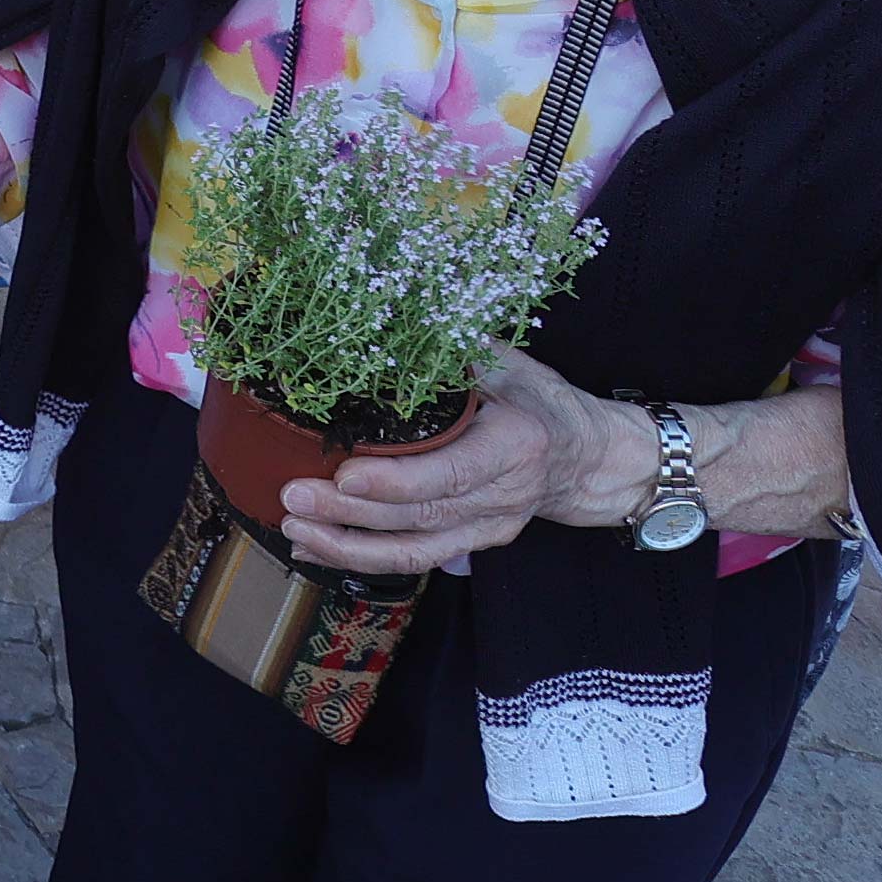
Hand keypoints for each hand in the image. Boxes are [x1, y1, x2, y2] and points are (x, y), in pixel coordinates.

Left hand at [274, 347, 639, 573]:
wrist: (589, 460)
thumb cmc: (544, 403)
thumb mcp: (514, 367)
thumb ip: (461, 352)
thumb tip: (397, 321)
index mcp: (513, 447)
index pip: (449, 473)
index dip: (395, 481)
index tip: (342, 474)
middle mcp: (501, 497)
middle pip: (419, 516)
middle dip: (350, 513)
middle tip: (291, 497)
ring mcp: (486, 528)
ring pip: (413, 550)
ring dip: (348, 545)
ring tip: (292, 528)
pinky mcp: (472, 544)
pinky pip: (414, 560)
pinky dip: (360, 558)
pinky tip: (314, 547)